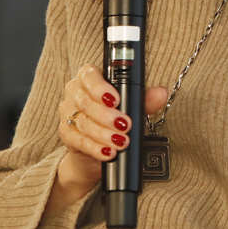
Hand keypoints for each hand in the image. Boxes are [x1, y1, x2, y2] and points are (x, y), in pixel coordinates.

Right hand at [48, 64, 167, 212]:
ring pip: (84, 123)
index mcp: (89, 78)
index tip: (116, 100)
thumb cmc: (113, 118)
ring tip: (121, 142)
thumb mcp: (131, 106)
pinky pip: (79, 141)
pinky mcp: (66, 134)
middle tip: (125, 125)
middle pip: (86, 102)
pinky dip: (95, 148)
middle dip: (107, 116)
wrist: (97, 148)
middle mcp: (75, 92)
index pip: (89, 76)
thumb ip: (144, 99)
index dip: (101, 88)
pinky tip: (107, 152)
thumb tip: (160, 93)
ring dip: (104, 134)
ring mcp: (68, 114)